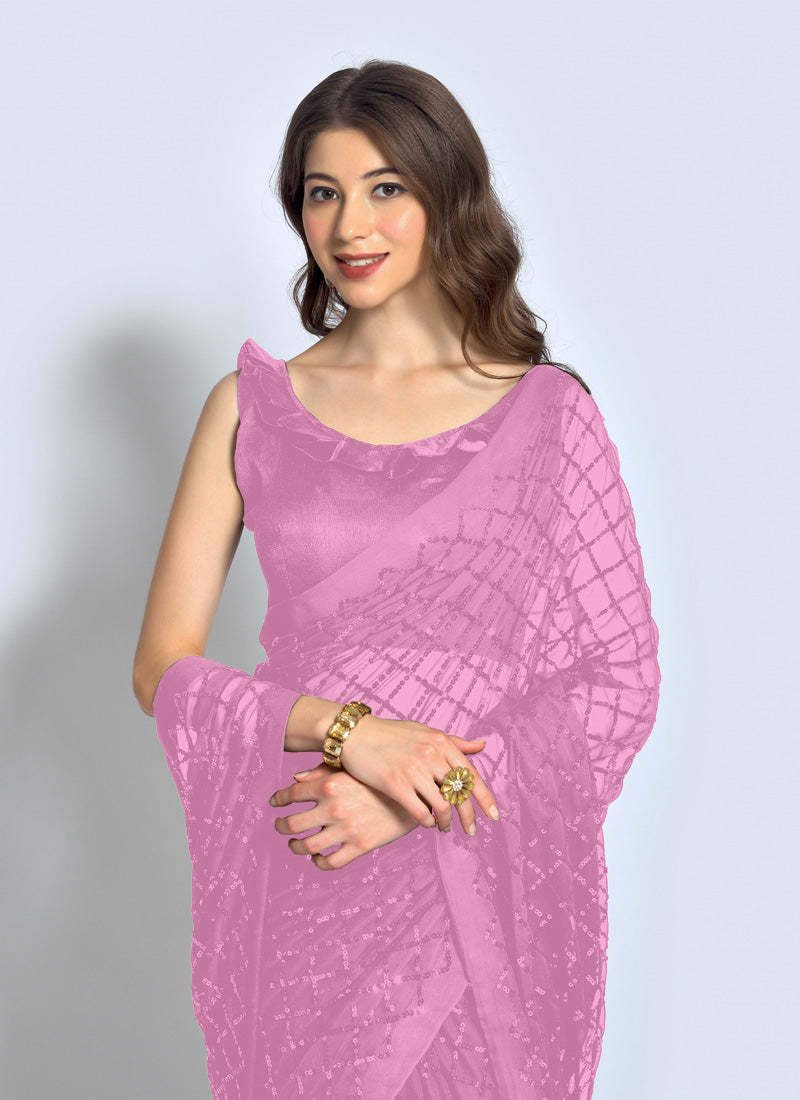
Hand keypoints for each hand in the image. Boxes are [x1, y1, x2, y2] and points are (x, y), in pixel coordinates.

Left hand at [271, 762, 418, 870]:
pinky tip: (317, 856)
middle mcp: (334, 806)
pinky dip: (318, 862)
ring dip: (295, 846)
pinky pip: (329, 862)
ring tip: (296, 844)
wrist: (417, 794)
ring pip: (306, 846)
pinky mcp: (360, 846)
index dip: (279, 800)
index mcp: (330, 783)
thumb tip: (295, 780)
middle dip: (281, 826)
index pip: (291, 794)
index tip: (275, 803)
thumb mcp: (352, 769)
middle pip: (292, 824)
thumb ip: (321, 772)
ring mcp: (346, 828)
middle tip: (280, 826)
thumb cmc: (382, 777)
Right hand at [337, 715, 498, 831]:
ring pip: (442, 806)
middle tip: (471, 830)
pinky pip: (420, 812)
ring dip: (446, 821)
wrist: (355, 733)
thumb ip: (453, 742)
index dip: (485, 798)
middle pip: (460, 793)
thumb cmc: (390, 733)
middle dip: (469, 816)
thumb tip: (481, 747)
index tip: (493, 815)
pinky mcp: (395, 783)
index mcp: (441, 741)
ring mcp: (413, 769)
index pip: (471, 775)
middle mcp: (431, 754)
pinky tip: (427, 824)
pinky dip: (428, 822)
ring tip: (445, 828)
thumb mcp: (424, 731)